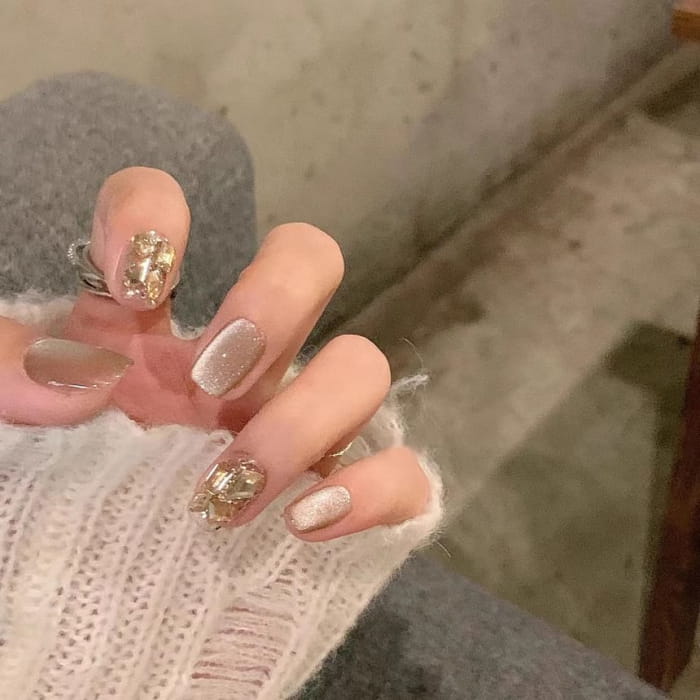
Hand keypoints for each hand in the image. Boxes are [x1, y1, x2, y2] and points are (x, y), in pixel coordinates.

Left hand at [0, 167, 429, 539]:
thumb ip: (7, 375)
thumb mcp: (6, 429)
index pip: (159, 213)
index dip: (154, 215)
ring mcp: (296, 425)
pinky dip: (373, 487)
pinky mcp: (341, 497)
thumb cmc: (50, 502)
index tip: (137, 280)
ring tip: (234, 484)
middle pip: (311, 261)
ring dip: (308, 415)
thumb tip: (75, 380)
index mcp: (142, 329)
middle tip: (213, 380)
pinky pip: (403, 473)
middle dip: (274, 303)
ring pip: (363, 367)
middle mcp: (235, 362)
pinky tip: (306, 521)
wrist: (97, 612)